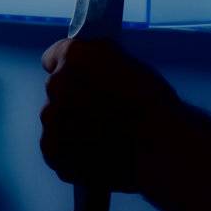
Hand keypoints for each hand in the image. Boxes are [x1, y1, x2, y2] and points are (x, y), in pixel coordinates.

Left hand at [39, 37, 179, 194]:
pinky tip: (97, 154)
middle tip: (101, 110)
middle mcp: (56, 85)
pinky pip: (58, 149)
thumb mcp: (130, 65)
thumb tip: (93, 69)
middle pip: (57, 90)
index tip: (80, 77)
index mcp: (73, 56)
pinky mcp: (53, 153)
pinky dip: (73, 152)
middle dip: (74, 99)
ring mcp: (52, 121)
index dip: (71, 68)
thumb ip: (100, 63)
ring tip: (103, 136)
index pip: (54, 56)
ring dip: (73, 126)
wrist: (158, 145)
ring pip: (57, 121)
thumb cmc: (152, 104)